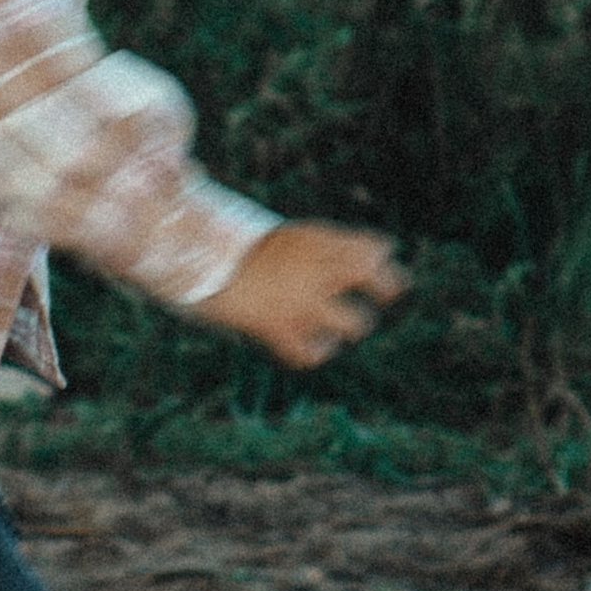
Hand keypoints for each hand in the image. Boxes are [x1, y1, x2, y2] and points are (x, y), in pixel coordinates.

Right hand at [197, 221, 404, 368]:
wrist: (204, 264)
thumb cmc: (250, 250)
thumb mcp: (295, 237)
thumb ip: (333, 246)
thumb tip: (377, 257)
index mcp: (320, 243)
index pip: (376, 250)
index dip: (383, 258)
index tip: (379, 266)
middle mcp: (318, 272)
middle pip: (378, 283)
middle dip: (385, 290)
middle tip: (383, 295)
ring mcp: (302, 304)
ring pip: (355, 325)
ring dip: (350, 326)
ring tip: (338, 325)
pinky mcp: (281, 331)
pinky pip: (312, 354)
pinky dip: (313, 350)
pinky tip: (308, 342)